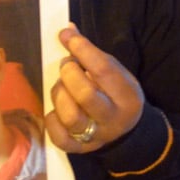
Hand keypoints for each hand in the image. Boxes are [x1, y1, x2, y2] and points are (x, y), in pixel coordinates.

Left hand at [45, 24, 143, 152]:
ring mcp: (96, 136)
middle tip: (67, 65)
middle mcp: (113, 118)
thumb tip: (67, 30)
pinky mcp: (79, 149)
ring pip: (70, 116)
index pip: (104, 69)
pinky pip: (58, 137)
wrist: (125, 131)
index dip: (82, 50)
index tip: (67, 36)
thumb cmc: (116, 94)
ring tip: (61, 86)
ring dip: (59, 94)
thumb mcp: (115, 73)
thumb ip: (92, 55)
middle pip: (86, 95)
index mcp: (127, 96)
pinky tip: (57, 109)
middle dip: (69, 74)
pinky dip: (52, 119)